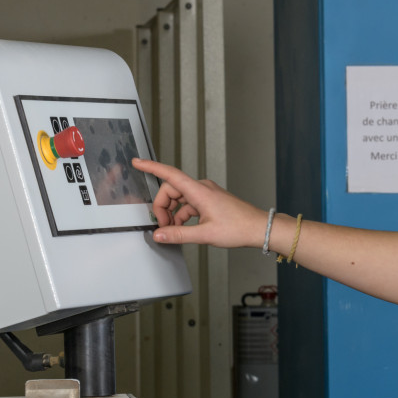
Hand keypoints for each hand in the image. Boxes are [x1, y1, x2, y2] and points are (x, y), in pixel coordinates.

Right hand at [132, 158, 266, 248]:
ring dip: (172, 213)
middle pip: (171, 190)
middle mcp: (202, 188)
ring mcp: (207, 194)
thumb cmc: (239, 228)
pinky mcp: (210, 201)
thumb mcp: (205, 234)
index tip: (137, 162)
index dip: (151, 167)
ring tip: (173, 230)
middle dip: (162, 207)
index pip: (170, 174)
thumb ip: (179, 234)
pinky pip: (189, 204)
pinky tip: (183, 229)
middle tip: (162, 227)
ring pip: (180, 198)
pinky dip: (182, 215)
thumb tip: (160, 235)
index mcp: (199, 191)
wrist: (259, 228)